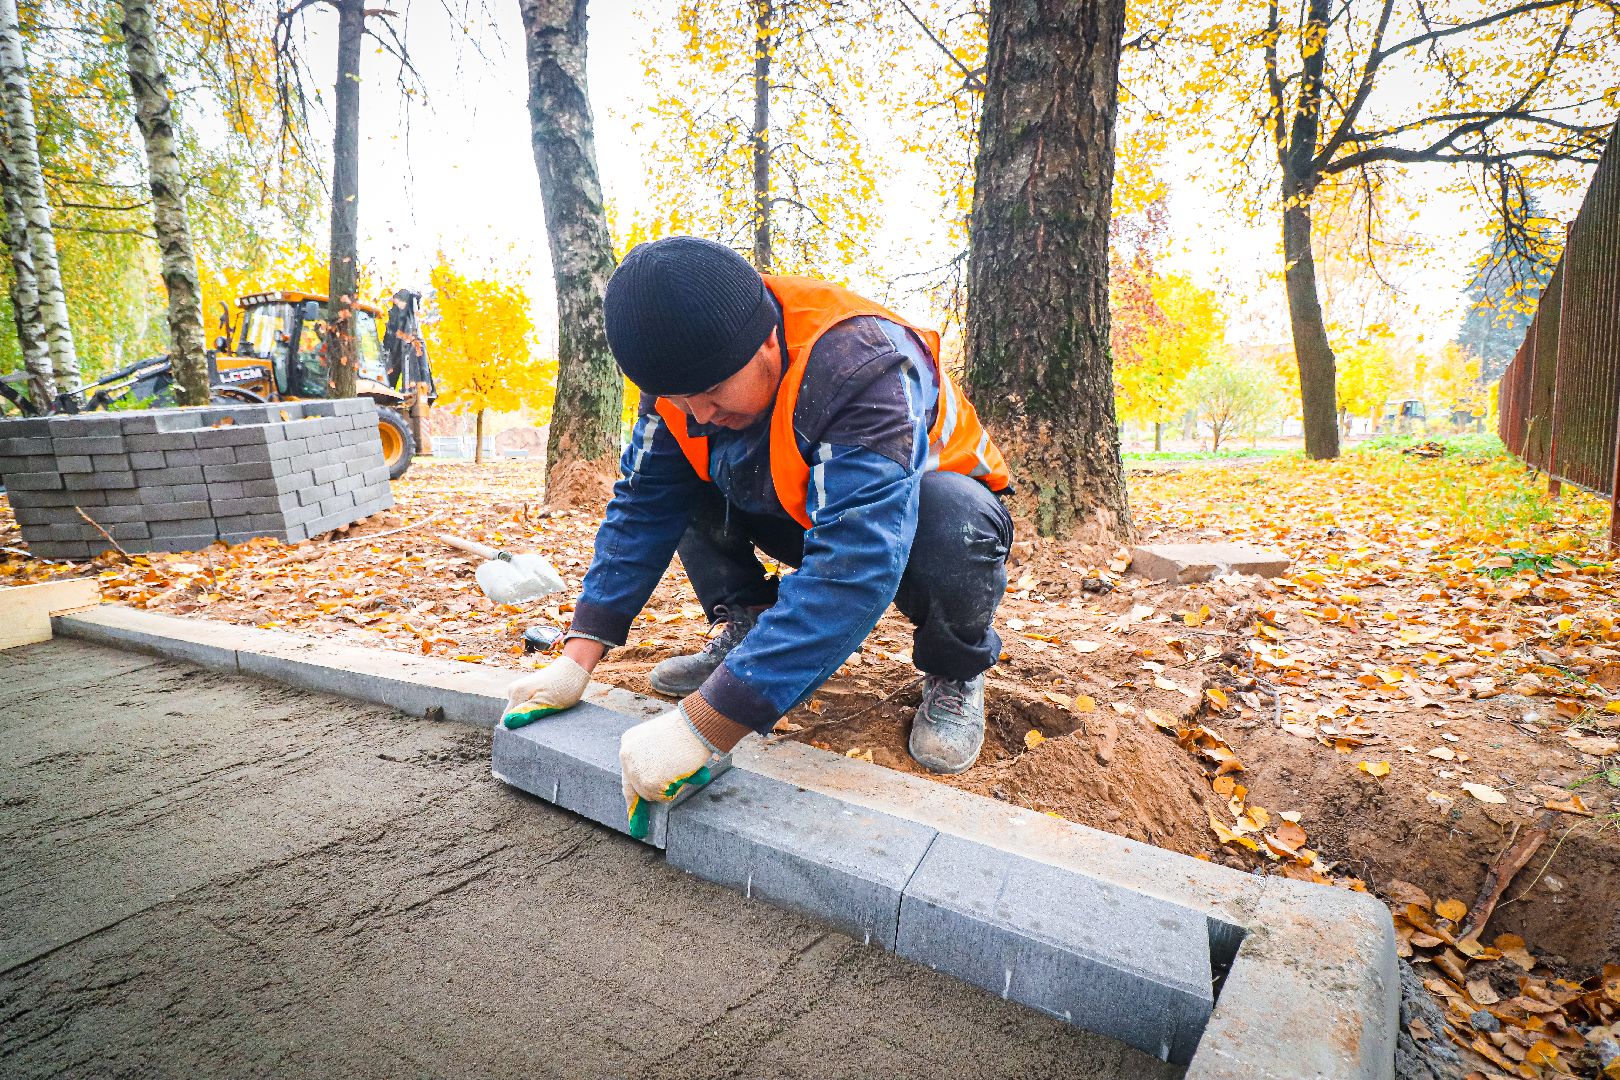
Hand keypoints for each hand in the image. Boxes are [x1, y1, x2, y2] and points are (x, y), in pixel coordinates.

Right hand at [501, 655, 590, 728]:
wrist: (574, 668)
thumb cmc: (563, 686)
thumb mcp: (546, 703)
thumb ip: (526, 713)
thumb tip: (507, 724)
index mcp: (515, 693)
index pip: (506, 721)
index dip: (517, 730)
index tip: (532, 732)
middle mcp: (513, 690)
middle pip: (513, 716)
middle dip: (525, 723)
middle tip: (544, 723)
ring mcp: (520, 689)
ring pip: (521, 711)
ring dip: (532, 716)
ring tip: (548, 713)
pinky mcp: (527, 690)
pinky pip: (527, 706)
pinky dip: (536, 710)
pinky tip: (548, 708)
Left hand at [619, 708, 716, 837]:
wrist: (697, 724)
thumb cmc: (689, 730)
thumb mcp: (664, 741)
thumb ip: (656, 761)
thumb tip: (660, 790)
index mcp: (629, 742)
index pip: (628, 773)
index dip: (634, 794)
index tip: (632, 819)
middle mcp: (626, 756)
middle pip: (636, 789)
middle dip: (644, 804)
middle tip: (640, 830)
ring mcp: (636, 770)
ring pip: (650, 795)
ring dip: (668, 788)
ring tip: (681, 767)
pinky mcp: (648, 782)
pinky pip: (663, 797)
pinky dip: (676, 789)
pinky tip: (682, 770)